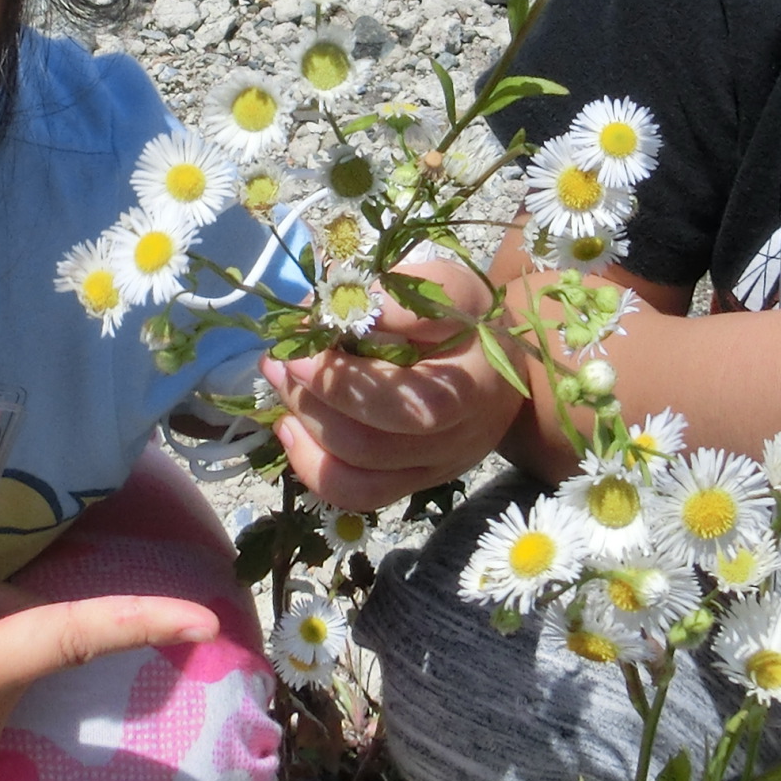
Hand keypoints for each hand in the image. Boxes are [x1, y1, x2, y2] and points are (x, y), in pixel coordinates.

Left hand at [267, 250, 520, 509]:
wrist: (500, 363)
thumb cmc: (468, 317)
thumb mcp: (444, 286)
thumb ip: (393, 296)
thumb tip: (326, 312)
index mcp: (473, 386)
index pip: (407, 400)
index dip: (345, 380)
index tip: (305, 338)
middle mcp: (459, 438)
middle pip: (374, 442)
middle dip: (313, 397)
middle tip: (281, 357)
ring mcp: (436, 468)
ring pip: (359, 471)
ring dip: (306, 424)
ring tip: (281, 381)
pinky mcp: (413, 483)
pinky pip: (357, 494)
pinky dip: (312, 465)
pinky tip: (291, 427)